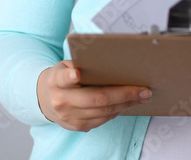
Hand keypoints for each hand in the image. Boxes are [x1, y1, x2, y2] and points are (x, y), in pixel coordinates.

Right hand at [37, 60, 151, 131]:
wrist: (47, 99)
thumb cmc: (63, 78)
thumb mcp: (65, 66)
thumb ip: (80, 65)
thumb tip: (111, 64)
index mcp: (55, 81)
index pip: (62, 78)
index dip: (69, 77)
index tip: (76, 74)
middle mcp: (60, 100)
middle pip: (95, 98)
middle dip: (123, 94)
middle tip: (143, 90)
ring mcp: (69, 117)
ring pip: (103, 111)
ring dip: (126, 104)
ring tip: (142, 96)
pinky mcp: (77, 126)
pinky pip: (102, 119)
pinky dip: (117, 110)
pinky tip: (127, 103)